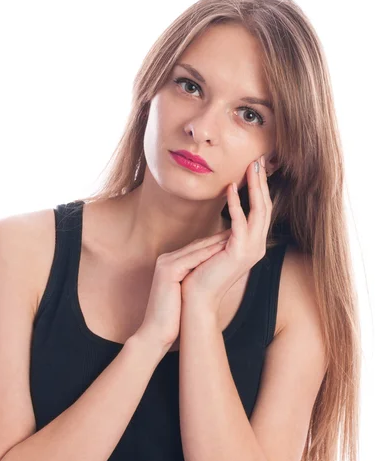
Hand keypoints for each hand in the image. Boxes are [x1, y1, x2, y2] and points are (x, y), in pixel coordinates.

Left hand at [180, 155, 272, 312]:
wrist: (196, 301)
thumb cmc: (201, 275)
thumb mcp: (215, 250)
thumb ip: (223, 236)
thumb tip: (224, 222)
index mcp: (252, 245)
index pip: (260, 211)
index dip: (259, 189)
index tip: (254, 168)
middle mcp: (257, 247)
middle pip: (264, 207)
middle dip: (261, 182)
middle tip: (258, 159)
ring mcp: (251, 250)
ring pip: (259, 211)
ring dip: (254, 188)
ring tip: (250, 167)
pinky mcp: (239, 253)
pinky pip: (240, 222)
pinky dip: (236, 204)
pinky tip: (230, 188)